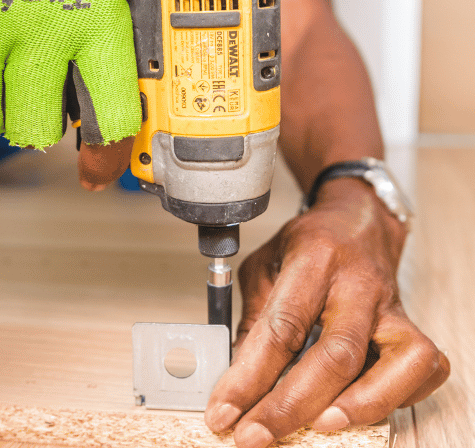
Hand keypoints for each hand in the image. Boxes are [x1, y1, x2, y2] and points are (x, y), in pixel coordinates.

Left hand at [205, 178, 449, 446]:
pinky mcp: (409, 322)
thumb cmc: (308, 242)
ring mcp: (390, 304)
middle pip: (335, 353)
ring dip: (356, 406)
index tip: (223, 411)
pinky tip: (358, 407)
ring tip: (315, 427)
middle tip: (253, 437)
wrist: (358, 220)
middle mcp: (357, 282)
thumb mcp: (265, 264)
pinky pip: (422, 367)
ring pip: (394, 363)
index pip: (281, 326)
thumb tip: (238, 375)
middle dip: (291, 406)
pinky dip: (395, 397)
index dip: (249, 376)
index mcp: (314, 258)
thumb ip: (254, 316)